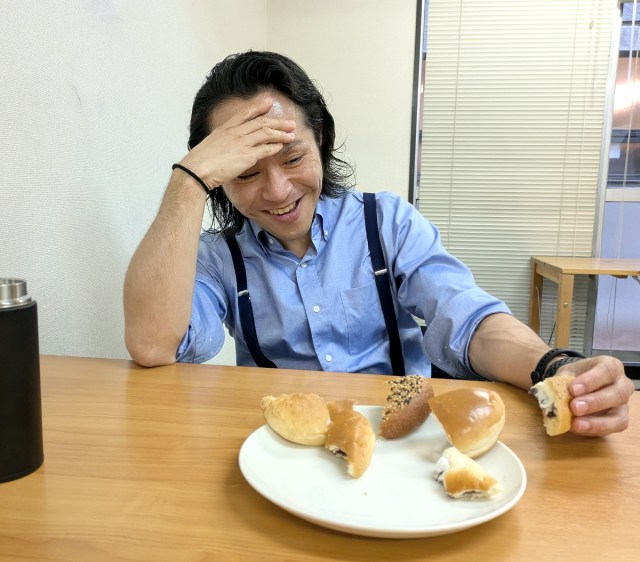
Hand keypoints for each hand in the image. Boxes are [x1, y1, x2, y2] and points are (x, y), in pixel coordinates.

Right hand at [179, 97, 295, 188]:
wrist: (197, 170)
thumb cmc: (201, 161)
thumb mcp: (211, 144)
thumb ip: (222, 142)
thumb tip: (227, 146)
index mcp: (225, 127)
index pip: (245, 113)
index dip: (258, 106)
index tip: (268, 101)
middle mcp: (235, 132)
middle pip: (261, 122)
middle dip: (278, 121)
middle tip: (290, 122)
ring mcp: (242, 143)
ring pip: (267, 133)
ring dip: (281, 133)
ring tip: (291, 134)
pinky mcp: (247, 156)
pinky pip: (266, 148)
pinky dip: (275, 146)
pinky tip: (281, 145)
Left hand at [559, 356, 634, 435]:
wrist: (575, 385)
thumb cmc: (574, 377)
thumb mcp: (567, 374)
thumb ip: (562, 382)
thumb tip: (553, 395)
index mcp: (611, 366)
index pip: (607, 370)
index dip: (591, 381)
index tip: (573, 389)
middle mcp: (622, 385)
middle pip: (618, 394)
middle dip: (595, 402)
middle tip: (574, 407)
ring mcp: (623, 405)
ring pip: (619, 416)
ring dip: (597, 422)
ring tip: (576, 424)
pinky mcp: (619, 421)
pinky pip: (612, 429)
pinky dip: (594, 429)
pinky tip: (578, 428)